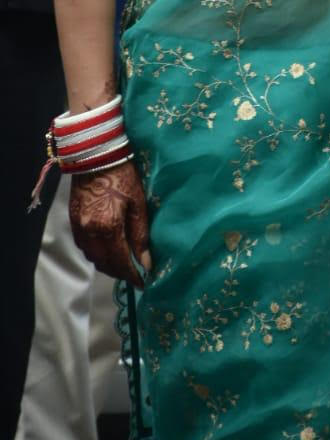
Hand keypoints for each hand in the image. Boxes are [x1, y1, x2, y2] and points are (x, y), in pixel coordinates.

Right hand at [69, 160, 151, 287]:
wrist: (96, 157)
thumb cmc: (123, 176)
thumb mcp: (138, 203)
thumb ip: (141, 234)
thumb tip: (146, 261)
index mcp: (108, 227)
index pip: (120, 261)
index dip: (132, 275)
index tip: (143, 282)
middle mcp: (90, 232)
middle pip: (104, 264)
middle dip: (120, 273)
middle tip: (134, 274)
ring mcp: (79, 228)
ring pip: (92, 258)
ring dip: (107, 264)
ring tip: (123, 263)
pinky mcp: (73, 221)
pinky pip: (84, 247)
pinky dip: (96, 253)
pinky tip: (107, 249)